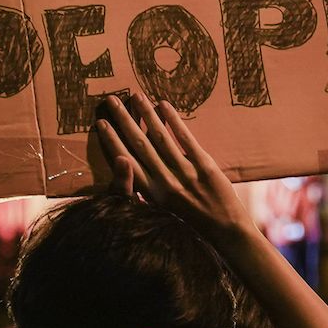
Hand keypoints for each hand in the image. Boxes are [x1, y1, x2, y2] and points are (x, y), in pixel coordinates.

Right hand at [94, 96, 253, 240]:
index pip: (127, 162)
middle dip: (124, 121)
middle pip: (140, 145)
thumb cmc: (193, 221)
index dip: (112, 141)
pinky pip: (186, 139)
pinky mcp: (205, 167)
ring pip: (161, 138)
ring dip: (147, 114)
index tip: (101, 123)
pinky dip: (174, 121)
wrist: (226, 231)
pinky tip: (164, 105)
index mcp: (153, 194)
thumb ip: (151, 186)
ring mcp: (186, 174)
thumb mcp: (164, 209)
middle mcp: (166, 183)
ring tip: (136, 96)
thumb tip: (133, 162)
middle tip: (112, 100)